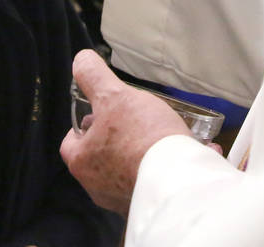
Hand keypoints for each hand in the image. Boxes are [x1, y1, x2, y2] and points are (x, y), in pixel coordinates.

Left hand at [60, 50, 189, 213]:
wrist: (180, 181)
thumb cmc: (141, 138)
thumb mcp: (113, 95)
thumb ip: (94, 77)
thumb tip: (81, 60)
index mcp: (82, 163)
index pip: (71, 142)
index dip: (84, 124)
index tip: (102, 113)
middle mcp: (98, 188)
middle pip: (102, 156)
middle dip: (120, 138)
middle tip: (137, 121)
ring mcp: (125, 199)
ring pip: (133, 170)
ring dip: (149, 154)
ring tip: (169, 137)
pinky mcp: (154, 204)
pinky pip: (160, 182)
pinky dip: (173, 167)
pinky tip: (193, 152)